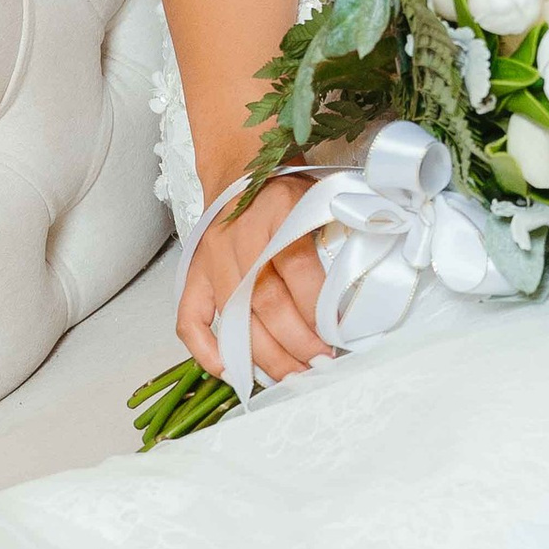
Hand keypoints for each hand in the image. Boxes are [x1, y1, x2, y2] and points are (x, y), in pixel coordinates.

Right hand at [177, 174, 334, 385]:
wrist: (240, 170)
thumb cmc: (287, 193)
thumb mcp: (320, 200)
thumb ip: (338, 236)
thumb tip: (359, 296)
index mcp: (277, 211)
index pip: (297, 267)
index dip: (316, 308)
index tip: (335, 337)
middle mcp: (239, 236)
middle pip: (265, 300)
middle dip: (295, 342)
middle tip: (319, 366)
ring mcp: (211, 257)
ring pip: (234, 316)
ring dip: (264, 355)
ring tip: (291, 377)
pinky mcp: (193, 273)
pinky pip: (189, 318)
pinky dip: (205, 351)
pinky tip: (232, 371)